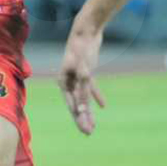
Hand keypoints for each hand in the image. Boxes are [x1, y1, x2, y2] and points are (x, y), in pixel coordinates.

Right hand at [58, 20, 107, 134]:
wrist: (86, 32)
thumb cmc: (82, 51)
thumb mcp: (84, 72)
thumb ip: (83, 92)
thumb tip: (81, 111)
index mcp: (63, 82)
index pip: (71, 106)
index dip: (79, 119)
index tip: (86, 131)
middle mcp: (68, 81)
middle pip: (75, 104)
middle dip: (82, 119)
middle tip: (89, 133)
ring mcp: (76, 77)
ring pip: (82, 98)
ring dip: (88, 111)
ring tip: (93, 125)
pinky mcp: (85, 72)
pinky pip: (90, 88)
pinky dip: (96, 96)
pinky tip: (102, 106)